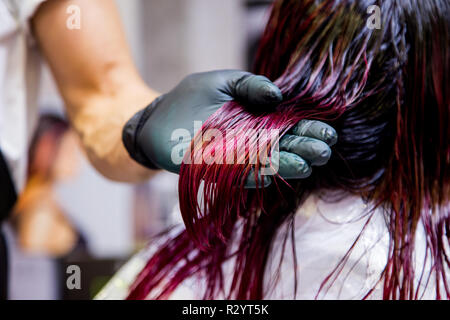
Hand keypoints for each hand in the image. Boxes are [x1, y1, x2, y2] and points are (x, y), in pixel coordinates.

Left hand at [122, 70, 336, 187]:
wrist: (159, 116)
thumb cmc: (193, 95)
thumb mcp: (224, 81)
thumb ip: (251, 85)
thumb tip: (278, 96)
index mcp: (259, 119)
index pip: (290, 126)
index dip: (309, 129)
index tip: (328, 133)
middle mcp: (252, 141)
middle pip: (283, 147)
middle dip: (304, 150)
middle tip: (323, 152)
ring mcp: (235, 157)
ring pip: (265, 164)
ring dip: (285, 166)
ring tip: (305, 165)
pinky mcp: (216, 170)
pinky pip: (236, 175)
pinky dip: (251, 176)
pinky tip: (269, 176)